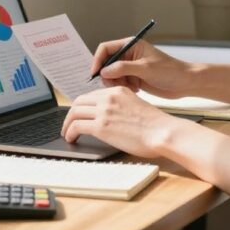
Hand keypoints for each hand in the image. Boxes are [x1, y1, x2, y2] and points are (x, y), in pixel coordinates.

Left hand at [61, 86, 182, 157]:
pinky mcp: (101, 126)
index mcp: (118, 91)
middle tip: (69, 124)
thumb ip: (121, 107)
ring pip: (74, 113)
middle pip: (79, 101)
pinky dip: (70, 132)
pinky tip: (71, 138)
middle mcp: (108, 98)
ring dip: (67, 124)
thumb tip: (110, 118)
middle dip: (71, 114)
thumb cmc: (155, 125)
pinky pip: (76, 126)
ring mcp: (104, 111)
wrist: (162, 132)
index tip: (79, 115)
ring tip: (67, 133)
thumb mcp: (136, 106)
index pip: (92, 95)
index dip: (82, 106)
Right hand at [91, 38, 192, 98]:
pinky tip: (136, 89)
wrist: (184, 83)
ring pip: (111, 75)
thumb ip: (123, 68)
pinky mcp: (133, 78)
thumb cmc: (170, 71)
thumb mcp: (145, 68)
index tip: (95, 73)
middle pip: (106, 63)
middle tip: (115, 85)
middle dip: (108, 75)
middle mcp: (128, 55)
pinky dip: (124, 88)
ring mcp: (130, 67)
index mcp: (131, 45)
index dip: (98, 60)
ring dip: (117, 83)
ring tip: (131, 87)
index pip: (106, 48)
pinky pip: (119, 83)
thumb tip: (104, 71)